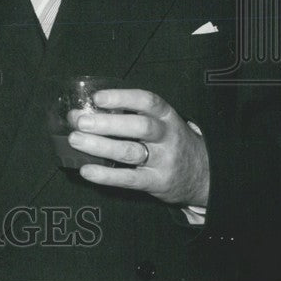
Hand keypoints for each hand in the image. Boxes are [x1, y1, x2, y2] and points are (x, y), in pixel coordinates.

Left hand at [67, 89, 208, 206]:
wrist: (204, 175)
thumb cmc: (170, 142)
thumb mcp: (161, 123)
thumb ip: (129, 115)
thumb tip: (82, 112)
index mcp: (167, 116)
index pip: (148, 101)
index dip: (122, 98)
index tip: (97, 97)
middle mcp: (167, 136)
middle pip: (139, 127)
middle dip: (107, 123)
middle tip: (81, 121)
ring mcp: (163, 161)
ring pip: (131, 152)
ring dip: (100, 146)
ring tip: (76, 140)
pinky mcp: (157, 182)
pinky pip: (129, 179)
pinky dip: (106, 175)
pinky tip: (87, 170)